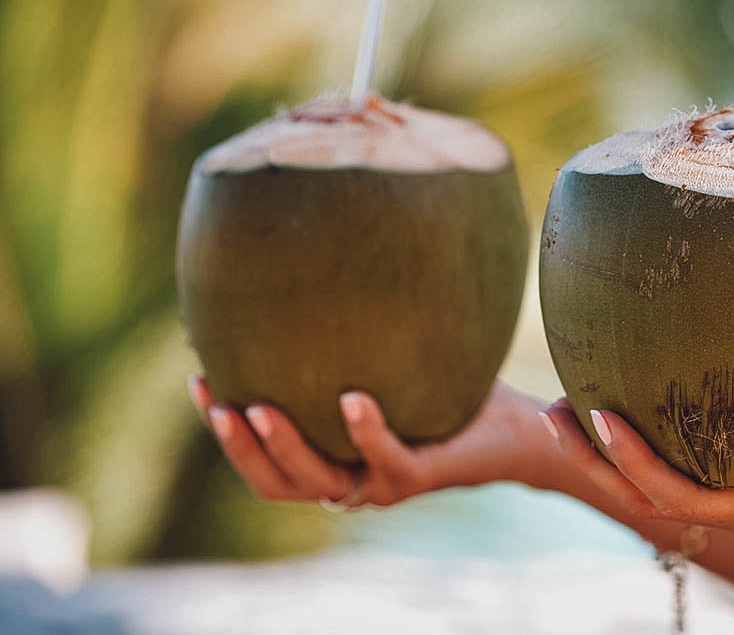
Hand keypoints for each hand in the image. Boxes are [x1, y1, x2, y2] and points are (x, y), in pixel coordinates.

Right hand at [188, 376, 552, 507]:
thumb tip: (318, 267)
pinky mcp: (418, 477)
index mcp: (333, 462)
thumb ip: (351, 341)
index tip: (199, 381)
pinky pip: (385, 458)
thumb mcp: (390, 363)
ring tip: (258, 408)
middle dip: (240, 447)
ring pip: (317, 480)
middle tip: (217, 402)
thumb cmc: (447, 392)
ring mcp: (382, 485)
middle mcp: (350, 482)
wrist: (513, 428)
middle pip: (275, 483)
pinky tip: (351, 398)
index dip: (225, 431)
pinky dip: (365, 430)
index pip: (264, 461)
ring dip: (284, 447)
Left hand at [542, 399, 733, 557]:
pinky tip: (649, 388)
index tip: (599, 415)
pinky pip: (690, 457)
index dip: (633, 461)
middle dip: (596, 459)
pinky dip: (656, 432)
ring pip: (663, 477)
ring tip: (575, 399)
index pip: (677, 495)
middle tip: (555, 407)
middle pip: (649, 492)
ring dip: (613, 449)